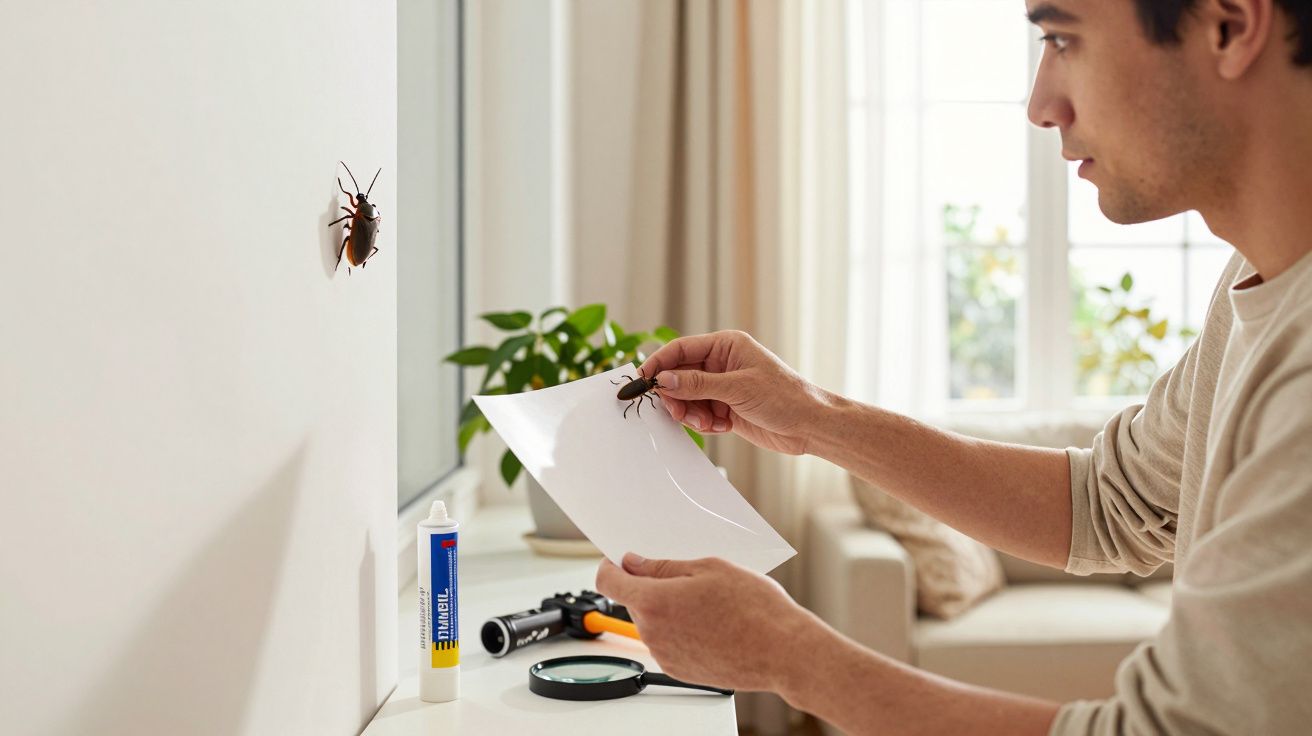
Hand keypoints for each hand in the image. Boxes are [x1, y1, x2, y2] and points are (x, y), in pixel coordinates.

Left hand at [594, 553, 821, 692]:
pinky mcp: (680, 670)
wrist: (784, 651)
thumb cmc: (755, 609)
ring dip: (668, 609)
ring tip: (707, 603)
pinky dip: (680, 630)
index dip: (611, 566)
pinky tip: (710, 623)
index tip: (620, 560)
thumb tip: (634, 563)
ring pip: (652, 623)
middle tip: (686, 577)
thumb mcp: (709, 568)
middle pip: (633, 602)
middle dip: (650, 586)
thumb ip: (663, 566)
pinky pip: (667, 642)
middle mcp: (653, 634)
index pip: (608, 582)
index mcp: (655, 603)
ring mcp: (666, 656)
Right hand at [639, 330, 824, 454]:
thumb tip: (664, 379)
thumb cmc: (785, 397)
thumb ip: (697, 383)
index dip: (659, 364)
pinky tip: (723, 426)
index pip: (681, 349)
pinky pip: (699, 414)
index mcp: (726, 345)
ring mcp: (723, 387)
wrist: (810, 425)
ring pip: (687, 398)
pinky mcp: (725, 408)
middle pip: (680, 376)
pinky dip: (704, 423)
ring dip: (691, 413)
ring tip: (709, 422)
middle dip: (676, 396)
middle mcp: (722, 363)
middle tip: (678, 412)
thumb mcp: (738, 388)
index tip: (642, 381)